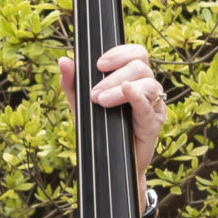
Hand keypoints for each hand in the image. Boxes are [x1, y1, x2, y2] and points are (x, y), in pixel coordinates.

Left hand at [58, 43, 166, 177]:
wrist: (107, 164)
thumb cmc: (99, 129)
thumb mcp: (81, 104)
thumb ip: (72, 83)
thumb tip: (63, 60)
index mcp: (132, 78)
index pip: (135, 53)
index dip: (119, 53)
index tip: (98, 64)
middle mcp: (146, 87)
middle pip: (140, 65)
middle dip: (114, 75)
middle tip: (94, 93)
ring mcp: (153, 104)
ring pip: (147, 82)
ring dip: (120, 87)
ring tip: (101, 101)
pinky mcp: (154, 122)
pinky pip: (149, 104)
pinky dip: (137, 95)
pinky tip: (126, 90)